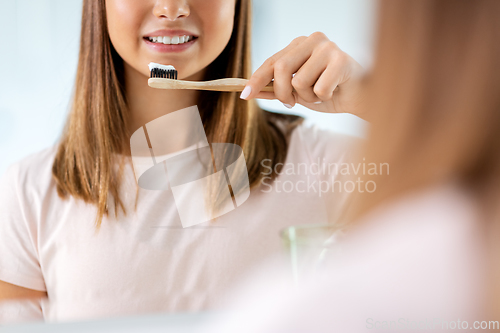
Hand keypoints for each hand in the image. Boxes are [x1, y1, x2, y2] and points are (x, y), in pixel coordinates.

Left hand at [240, 32, 364, 117]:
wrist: (360, 96)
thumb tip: (250, 92)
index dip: (256, 79)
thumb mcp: (298, 92)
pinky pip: (319, 89)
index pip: (271, 61)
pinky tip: (334, 91)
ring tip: (320, 95)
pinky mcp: (342, 60)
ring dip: (308, 98)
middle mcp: (312, 40)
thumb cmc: (329, 91)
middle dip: (283, 93)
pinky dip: (324, 98)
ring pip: (300, 82)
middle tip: (291, 103)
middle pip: (281, 69)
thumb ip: (277, 89)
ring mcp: (328, 48)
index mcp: (299, 44)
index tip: (244, 95)